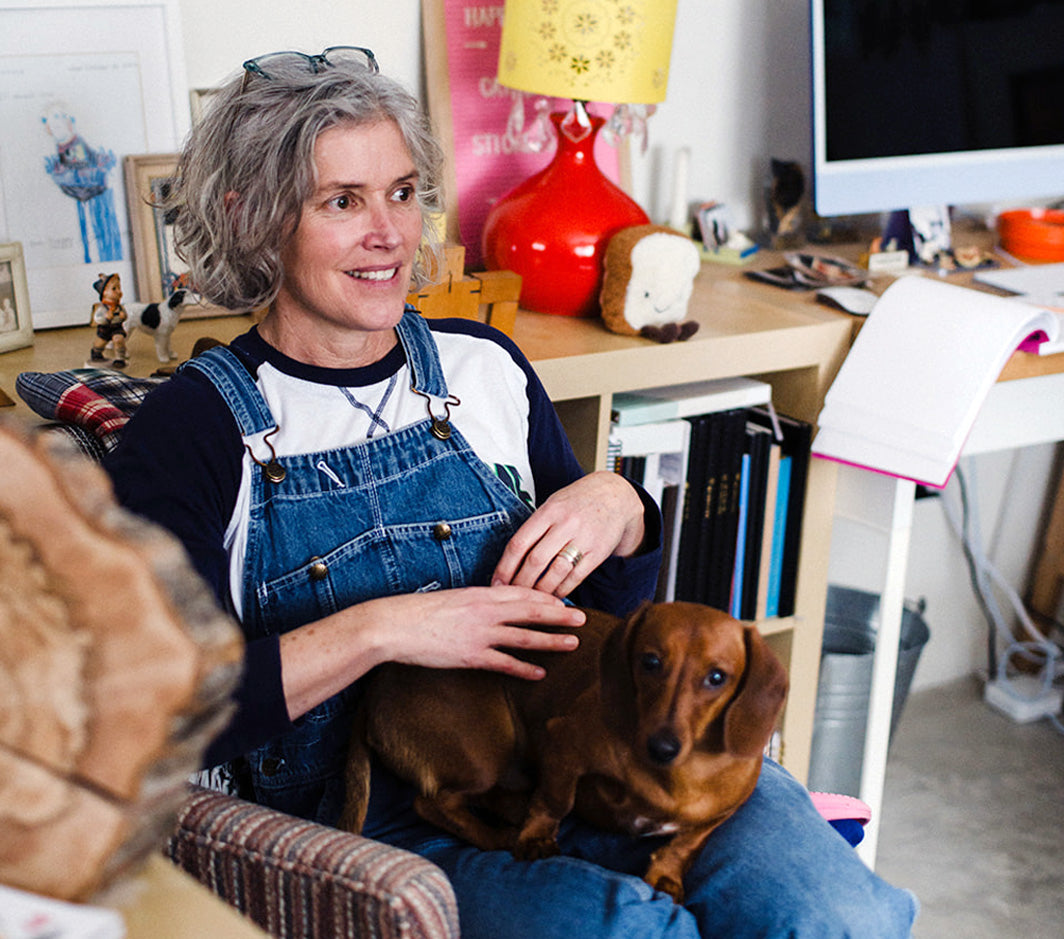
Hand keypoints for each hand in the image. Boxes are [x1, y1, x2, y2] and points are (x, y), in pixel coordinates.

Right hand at [280, 585, 586, 718]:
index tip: (563, 601)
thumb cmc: (417, 612)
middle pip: (531, 611)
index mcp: (480, 593)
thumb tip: (490, 608)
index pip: (521, 592)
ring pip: (525, 636)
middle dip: (559, 614)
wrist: (393, 624)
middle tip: (583, 617)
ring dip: (551, 640)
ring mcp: (480, 633)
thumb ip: (474, 604)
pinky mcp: (470, 655)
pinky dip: (525, 668)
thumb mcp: (451, 600)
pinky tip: (541, 673)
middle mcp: (485, 610)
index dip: (545, 597)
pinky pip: (504, 662)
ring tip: (573, 643)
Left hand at [491, 471, 645, 597]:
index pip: (519, 543)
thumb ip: (533, 529)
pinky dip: (562, 590)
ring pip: (555, 572)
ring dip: (540, 591)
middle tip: (510, 596)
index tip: (495, 583)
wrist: (615, 496)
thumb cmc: (576, 503)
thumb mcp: (552, 505)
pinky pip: (576, 577)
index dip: (504, 567)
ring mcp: (584, 538)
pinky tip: (553, 596)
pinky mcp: (599, 552)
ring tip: (530, 601)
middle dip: (519, 583)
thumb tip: (508, 561)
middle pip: (535, 560)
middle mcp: (565, 524)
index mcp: (548, 511)